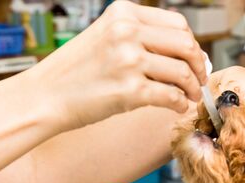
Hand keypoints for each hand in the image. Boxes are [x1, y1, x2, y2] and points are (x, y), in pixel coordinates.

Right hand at [27, 0, 205, 129]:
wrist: (45, 97)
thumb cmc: (75, 71)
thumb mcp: (105, 37)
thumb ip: (141, 37)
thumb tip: (185, 53)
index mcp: (123, 13)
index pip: (178, 24)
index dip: (193, 44)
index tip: (195, 59)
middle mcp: (127, 32)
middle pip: (186, 45)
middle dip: (199, 65)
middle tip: (200, 79)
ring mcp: (129, 60)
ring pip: (182, 72)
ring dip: (193, 87)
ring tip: (190, 96)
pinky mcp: (130, 90)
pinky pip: (171, 95)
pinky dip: (180, 103)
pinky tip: (177, 107)